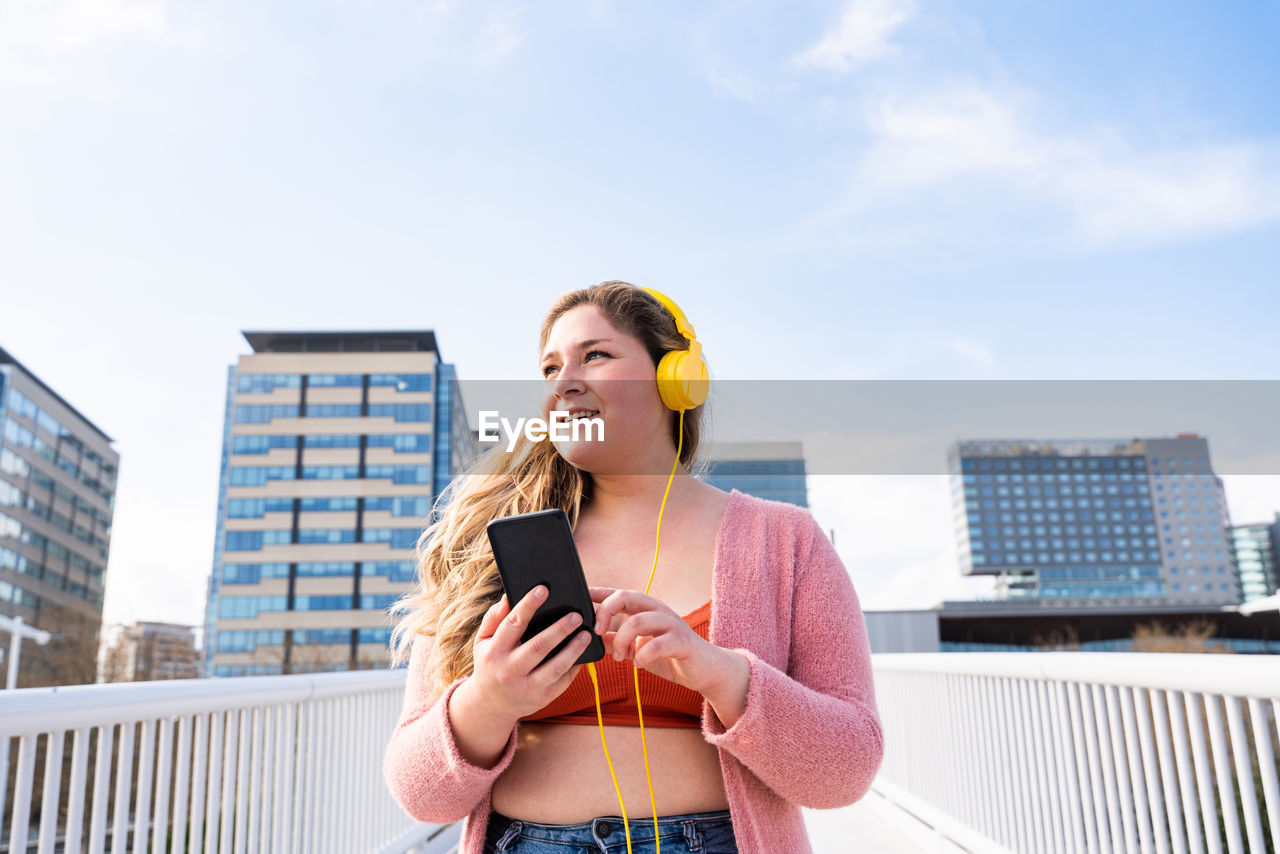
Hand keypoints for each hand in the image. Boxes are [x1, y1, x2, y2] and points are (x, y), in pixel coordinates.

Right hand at [469, 586, 594, 720]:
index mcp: (495, 652)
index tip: (543, 589)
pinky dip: (575, 666)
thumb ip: (494, 618)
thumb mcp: (483, 641)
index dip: (528, 605)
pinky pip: (562, 681)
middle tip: (576, 615)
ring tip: (586, 634)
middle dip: (560, 629)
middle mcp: (510, 670)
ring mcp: (526, 687)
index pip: (513, 624)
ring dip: (574, 649)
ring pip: (555, 667)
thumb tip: (508, 596)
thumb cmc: (490, 663)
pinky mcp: (541, 698)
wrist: (491, 705)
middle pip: (539, 647)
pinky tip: (583, 653)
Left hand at [589, 587, 728, 695]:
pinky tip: (638, 664)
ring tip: (618, 657)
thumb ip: (619, 641)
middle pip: (626, 595)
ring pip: (638, 620)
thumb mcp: (638, 649)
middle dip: (606, 611)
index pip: (617, 593)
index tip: (579, 596)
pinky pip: (658, 643)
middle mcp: (657, 610)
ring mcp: (671, 624)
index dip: (597, 593)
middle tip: (598, 632)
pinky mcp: (682, 641)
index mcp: (645, 609)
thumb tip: (596, 637)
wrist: (705, 670)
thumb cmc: (671, 657)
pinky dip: (643, 655)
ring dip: (623, 640)